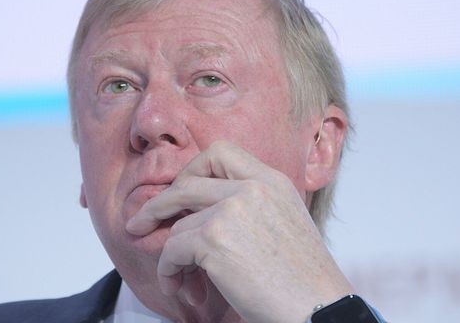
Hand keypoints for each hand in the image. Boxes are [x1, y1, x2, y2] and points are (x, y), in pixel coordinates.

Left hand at [126, 140, 352, 322]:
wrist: (318, 309)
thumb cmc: (303, 277)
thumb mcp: (285, 221)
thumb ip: (251, 204)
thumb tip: (202, 210)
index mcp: (271, 180)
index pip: (220, 152)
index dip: (193, 170)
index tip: (181, 192)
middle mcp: (251, 187)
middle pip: (187, 182)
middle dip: (158, 204)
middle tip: (141, 222)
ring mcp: (231, 210)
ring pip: (178, 224)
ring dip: (171, 255)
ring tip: (180, 278)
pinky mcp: (214, 238)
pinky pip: (171, 249)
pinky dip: (169, 271)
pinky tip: (180, 287)